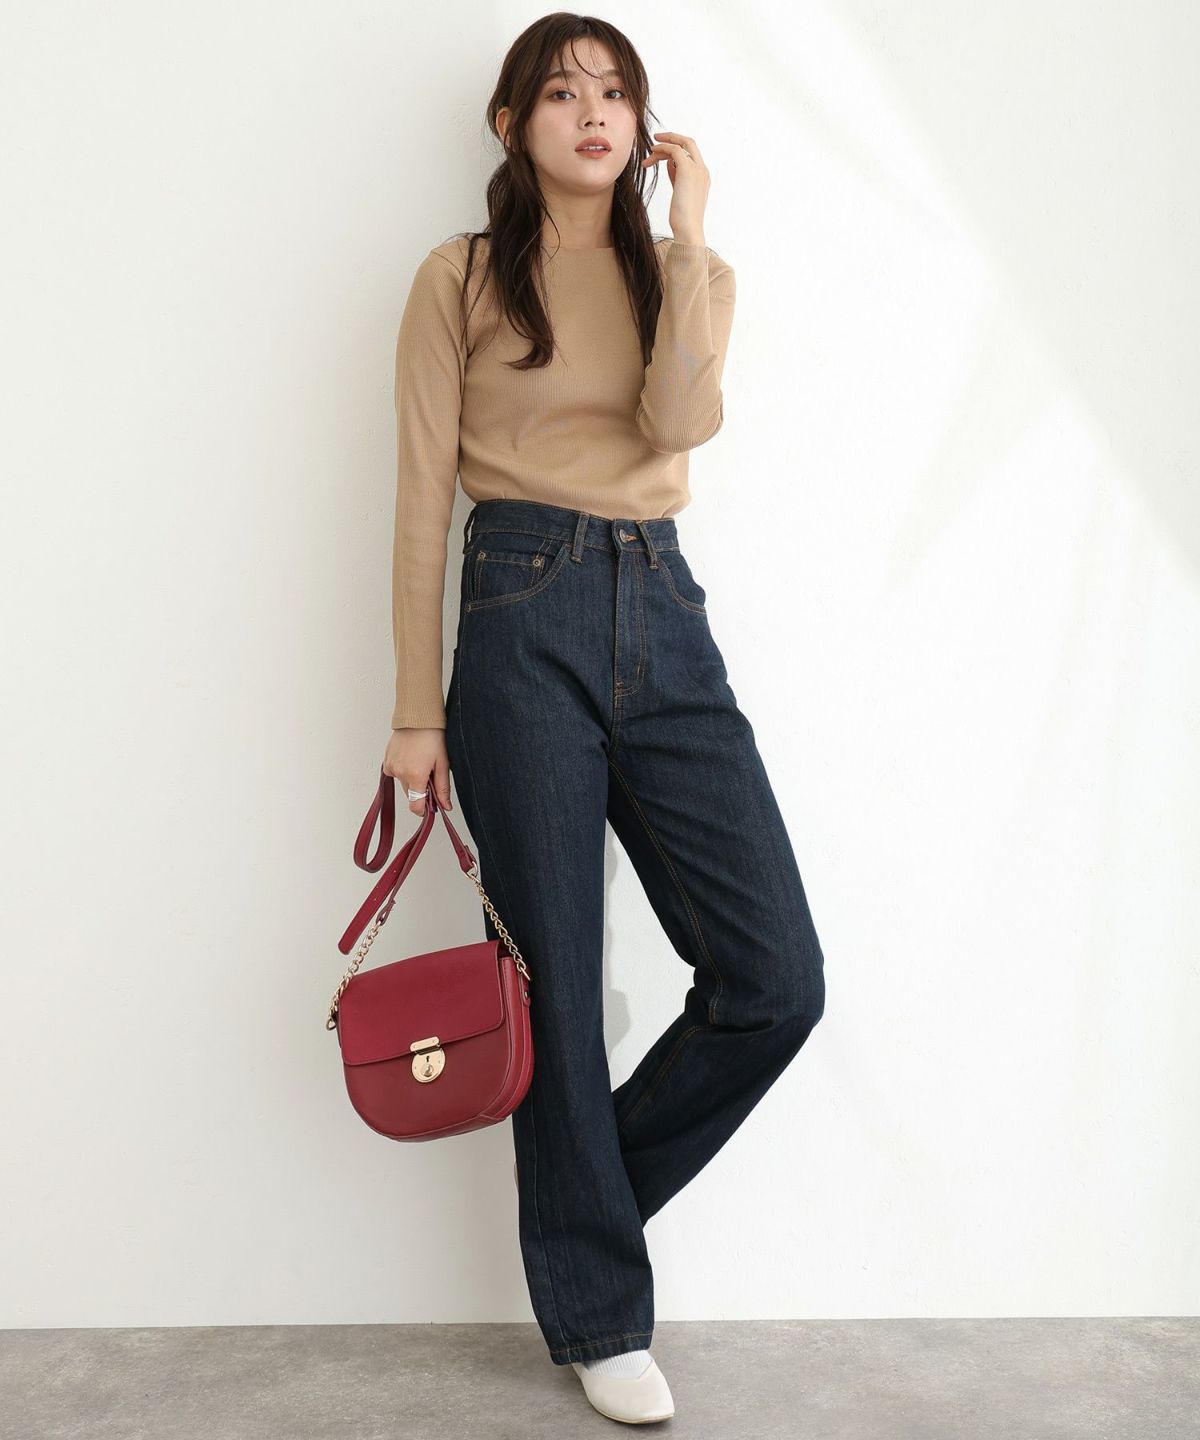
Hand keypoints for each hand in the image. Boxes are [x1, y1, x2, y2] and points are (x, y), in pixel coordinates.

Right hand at [384, 727, 452, 816]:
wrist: (418, 718)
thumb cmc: (432, 736)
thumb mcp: (442, 763)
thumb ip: (442, 788)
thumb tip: (445, 806)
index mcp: (415, 776)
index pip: (416, 806)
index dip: (424, 809)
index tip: (430, 806)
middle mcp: (400, 773)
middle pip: (411, 794)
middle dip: (421, 789)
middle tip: (430, 773)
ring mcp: (391, 767)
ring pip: (403, 784)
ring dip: (412, 779)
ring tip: (421, 762)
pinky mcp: (386, 761)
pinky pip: (395, 773)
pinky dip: (403, 770)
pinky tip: (411, 759)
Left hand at [641, 130, 708, 245]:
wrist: (689, 230)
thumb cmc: (682, 220)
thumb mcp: (679, 195)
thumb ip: (677, 178)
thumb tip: (669, 165)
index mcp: (702, 177)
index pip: (691, 154)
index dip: (675, 150)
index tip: (660, 152)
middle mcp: (703, 170)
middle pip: (689, 143)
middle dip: (672, 138)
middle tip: (654, 139)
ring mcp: (697, 169)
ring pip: (681, 145)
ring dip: (662, 147)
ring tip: (647, 157)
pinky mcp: (688, 170)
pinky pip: (674, 150)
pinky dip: (662, 149)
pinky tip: (651, 154)